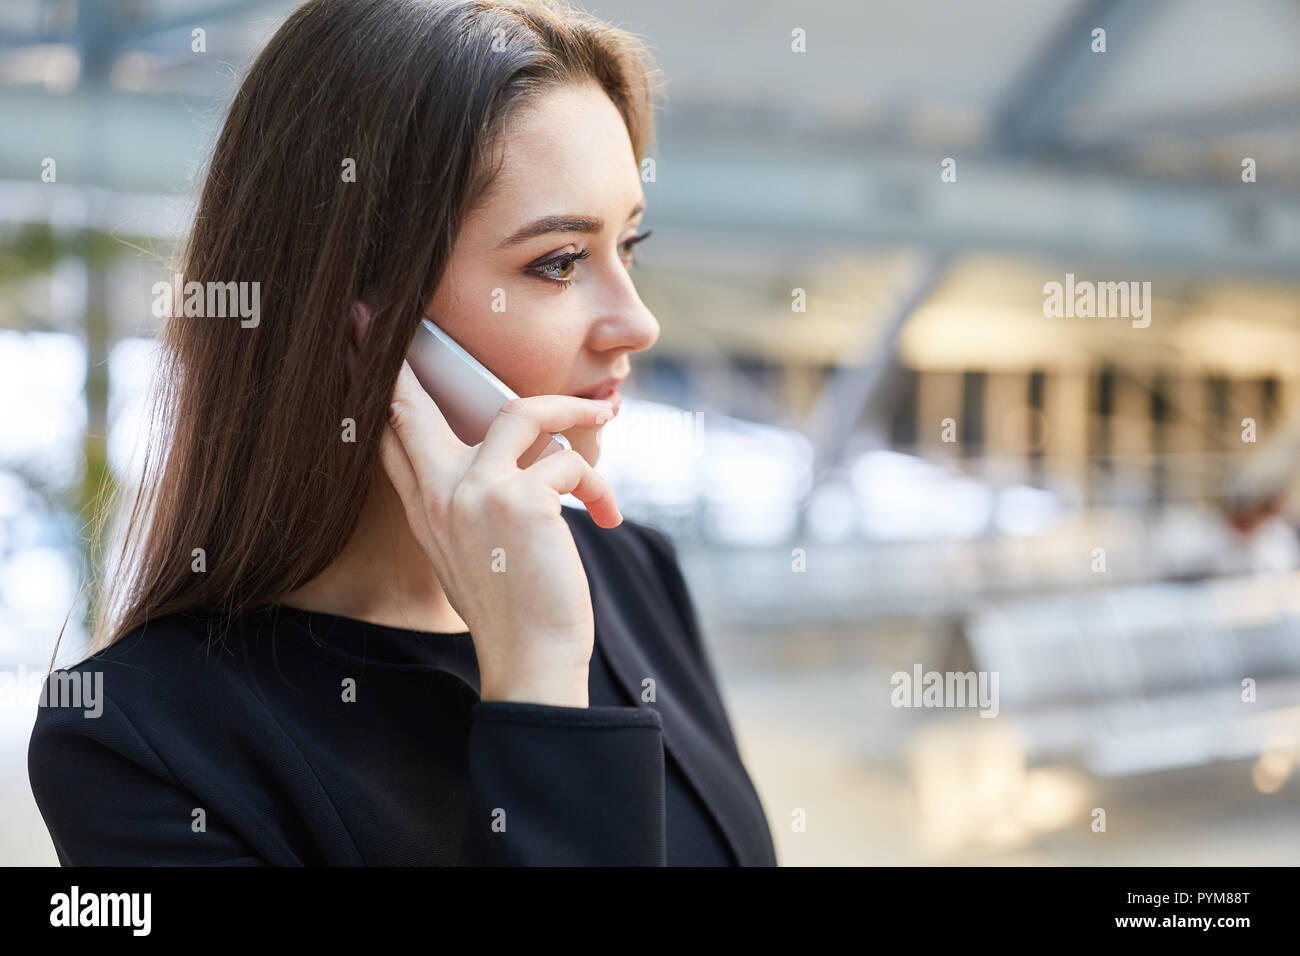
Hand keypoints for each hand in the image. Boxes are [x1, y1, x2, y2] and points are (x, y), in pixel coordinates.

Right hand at [380, 359, 620, 706]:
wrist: (531, 662)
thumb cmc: (514, 609)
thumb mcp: (473, 550)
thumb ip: (472, 497)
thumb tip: (522, 450)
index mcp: (424, 507)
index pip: (389, 432)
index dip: (376, 382)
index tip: (358, 333)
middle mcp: (438, 495)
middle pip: (410, 404)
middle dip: (398, 354)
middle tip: (374, 311)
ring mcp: (475, 494)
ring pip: (523, 413)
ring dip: (574, 411)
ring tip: (607, 415)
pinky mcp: (520, 501)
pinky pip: (571, 461)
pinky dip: (598, 486)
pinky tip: (605, 516)